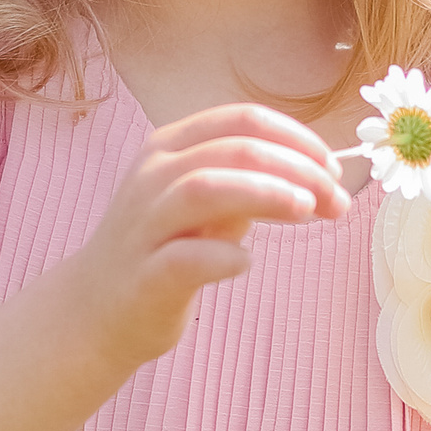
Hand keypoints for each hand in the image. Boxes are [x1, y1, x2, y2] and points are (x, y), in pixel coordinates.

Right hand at [64, 102, 349, 370]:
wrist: (94, 311)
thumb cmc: (163, 249)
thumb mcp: (206, 204)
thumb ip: (251, 183)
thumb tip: (321, 177)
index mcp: (170, 147)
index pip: (241, 119)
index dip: (297, 138)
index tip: (333, 168)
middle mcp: (153, 176)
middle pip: (233, 149)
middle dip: (296, 168)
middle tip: (336, 199)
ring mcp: (145, 225)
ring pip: (205, 187)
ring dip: (264, 193)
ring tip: (306, 211)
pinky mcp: (145, 276)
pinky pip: (185, 257)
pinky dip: (224, 256)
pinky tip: (245, 264)